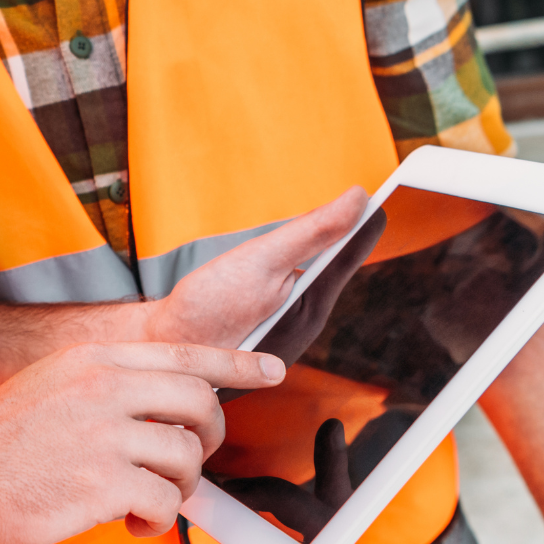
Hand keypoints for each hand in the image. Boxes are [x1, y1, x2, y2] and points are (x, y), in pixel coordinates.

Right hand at [0, 342, 285, 543]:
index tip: (270, 369)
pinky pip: (165, 502)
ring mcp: (104, 433)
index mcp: (91, 360)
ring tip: (140, 502)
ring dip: (177, 488)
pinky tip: (128, 523)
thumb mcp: (49, 390)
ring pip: (186, 456)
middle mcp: (102, 387)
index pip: (182, 353)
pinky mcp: (102, 483)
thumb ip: (105, 390)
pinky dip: (156, 520)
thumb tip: (164, 411)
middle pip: (199, 401)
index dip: (234, 362)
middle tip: (190, 463)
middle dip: (210, 436)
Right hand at [142, 188, 370, 350]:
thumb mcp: (262, 259)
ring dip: (316, 253)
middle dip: (340, 238)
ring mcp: (285, 329)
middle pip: (332, 268)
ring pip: (310, 279)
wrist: (163, 348)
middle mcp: (305, 322)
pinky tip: (279, 264)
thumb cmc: (206, 307)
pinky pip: (289, 290)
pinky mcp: (265, 330)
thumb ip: (312, 230)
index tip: (379, 195)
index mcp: (312, 307)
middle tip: (353, 205)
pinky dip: (291, 269)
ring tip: (326, 227)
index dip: (365, 222)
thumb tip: (357, 201)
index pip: (349, 255)